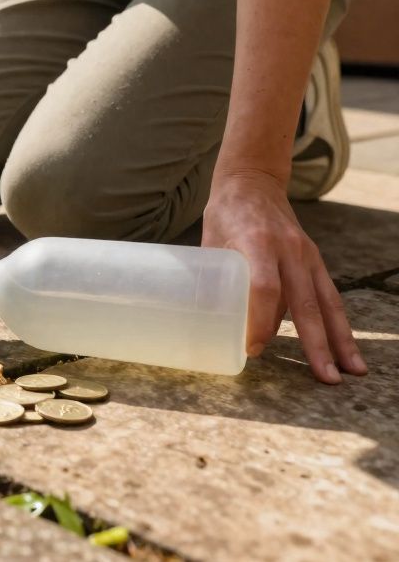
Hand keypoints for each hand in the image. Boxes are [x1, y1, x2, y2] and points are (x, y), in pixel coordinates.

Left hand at [202, 170, 365, 382]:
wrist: (253, 182)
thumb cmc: (224, 215)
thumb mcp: (210, 243)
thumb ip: (216, 280)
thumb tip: (215, 326)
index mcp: (257, 242)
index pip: (264, 287)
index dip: (260, 320)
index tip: (253, 348)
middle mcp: (289, 250)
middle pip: (305, 302)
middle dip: (316, 343)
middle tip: (325, 378)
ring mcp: (306, 255)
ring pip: (327, 302)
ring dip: (340, 339)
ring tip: (351, 372)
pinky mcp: (314, 260)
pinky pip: (329, 295)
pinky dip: (338, 324)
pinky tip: (346, 349)